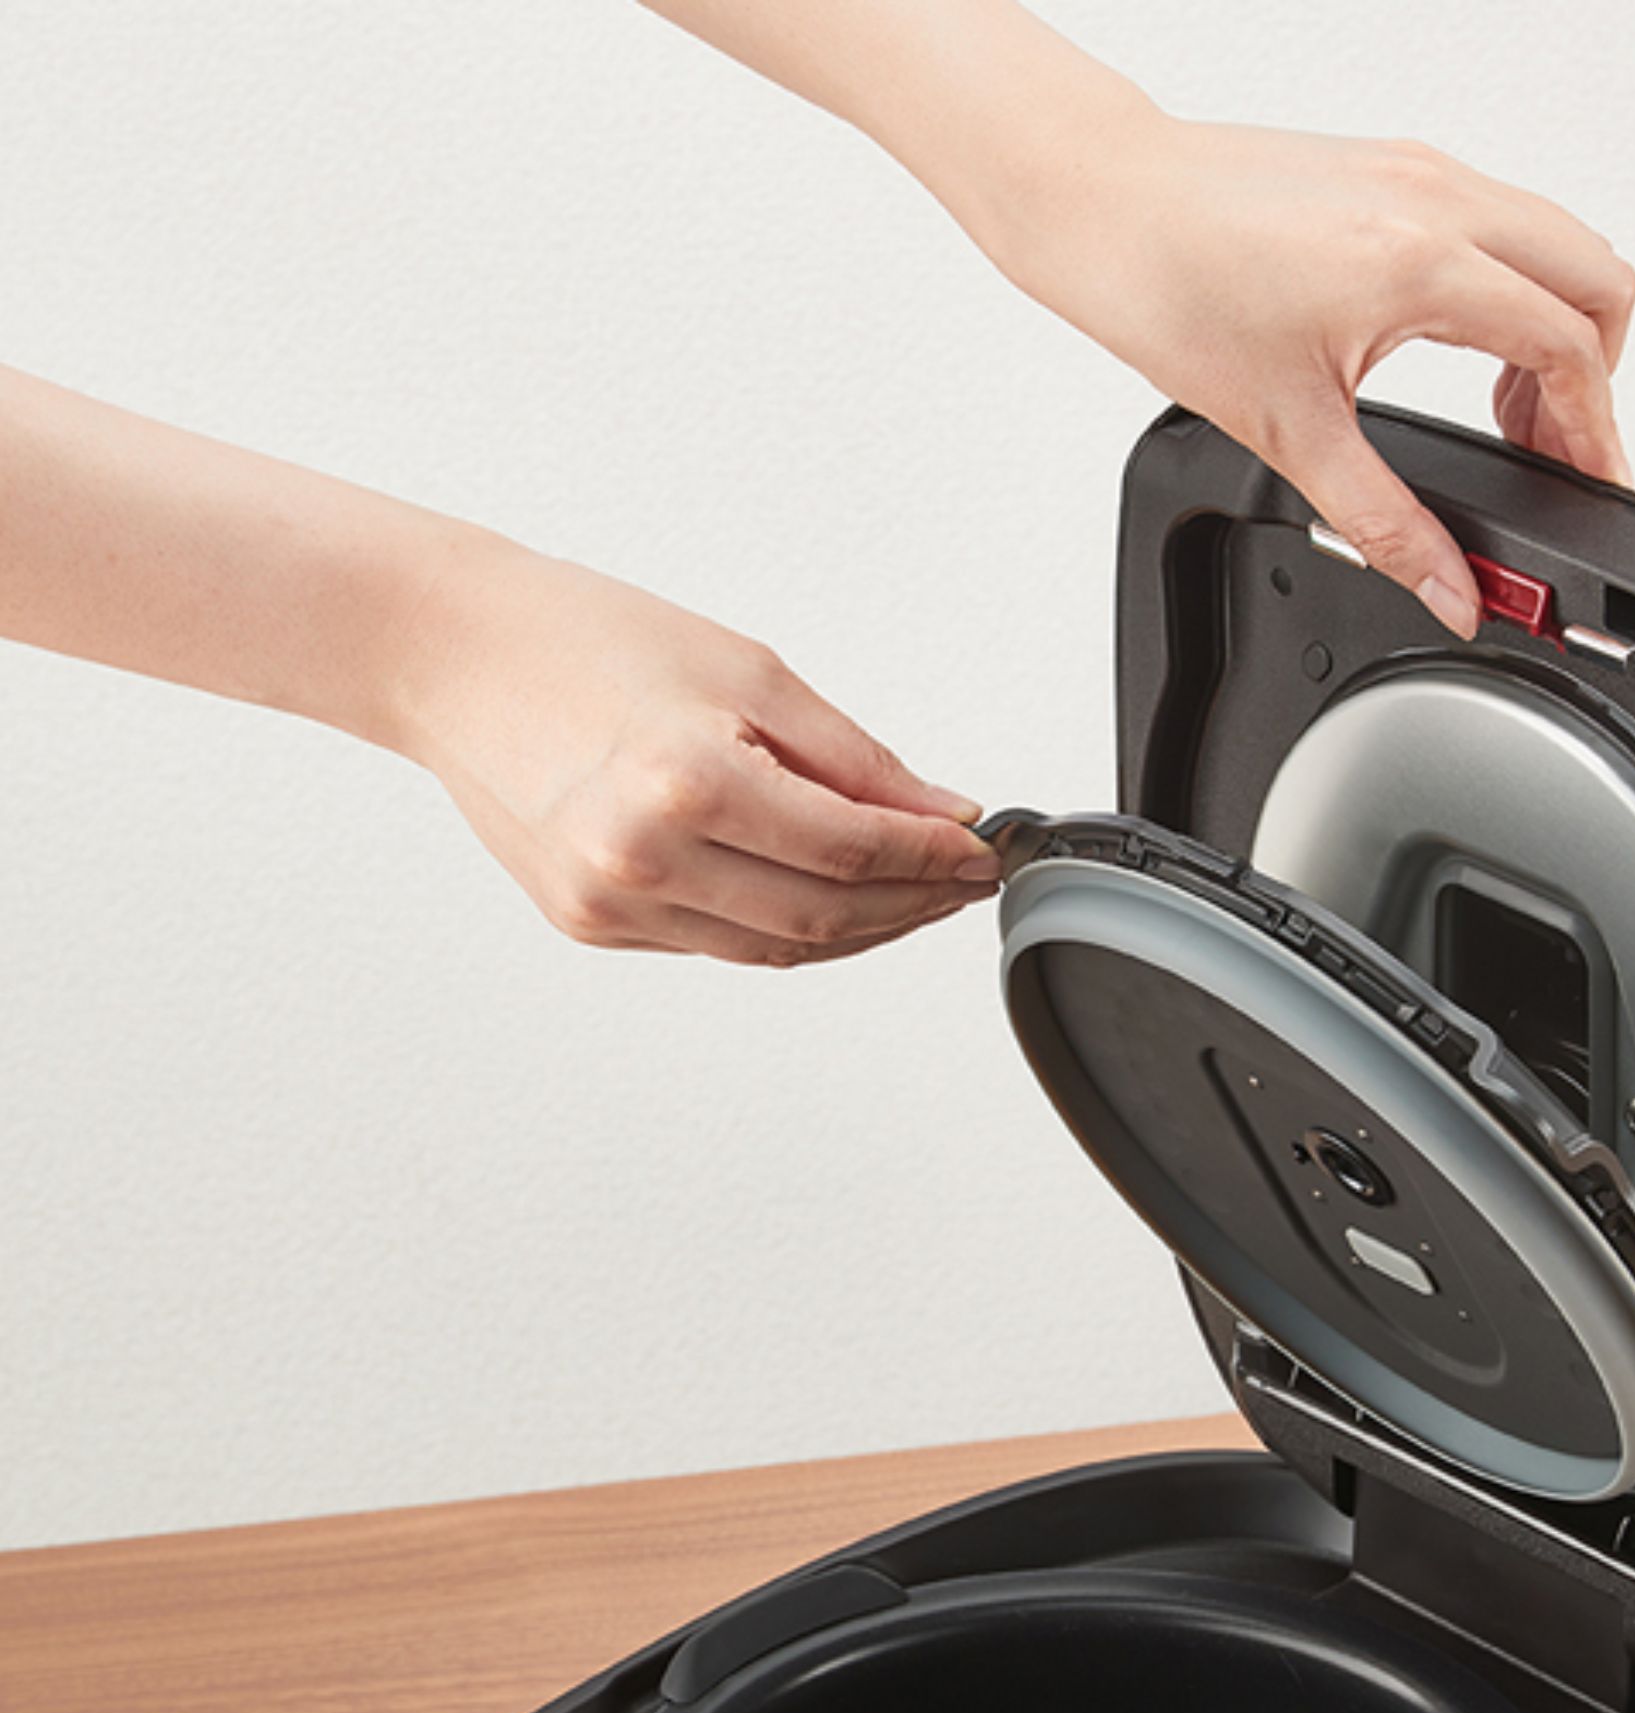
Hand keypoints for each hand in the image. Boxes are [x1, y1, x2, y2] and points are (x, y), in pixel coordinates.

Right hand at [400, 538, 998, 964]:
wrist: (453, 656)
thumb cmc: (585, 640)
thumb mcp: (747, 673)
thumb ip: (852, 758)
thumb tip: (940, 812)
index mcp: (687, 785)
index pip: (853, 851)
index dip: (933, 858)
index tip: (981, 850)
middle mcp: (643, 860)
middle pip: (823, 918)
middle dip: (911, 904)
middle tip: (962, 881)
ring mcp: (612, 905)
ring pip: (777, 951)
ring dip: (860, 931)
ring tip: (913, 896)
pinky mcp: (591, 925)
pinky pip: (720, 944)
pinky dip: (786, 930)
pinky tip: (828, 900)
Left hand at [984, 117, 1634, 637]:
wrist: (1104, 204)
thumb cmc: (1171, 290)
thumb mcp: (1289, 433)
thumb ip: (1385, 523)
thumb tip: (1448, 587)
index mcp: (1421, 261)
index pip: (1567, 347)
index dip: (1594, 431)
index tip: (1591, 483)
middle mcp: (1437, 198)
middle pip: (1597, 282)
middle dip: (1594, 378)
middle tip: (1550, 455)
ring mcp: (1420, 170)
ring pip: (1557, 241)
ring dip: (1557, 327)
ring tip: (1507, 415)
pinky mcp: (1394, 163)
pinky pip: (1500, 221)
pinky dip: (1512, 286)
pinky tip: (1461, 348)